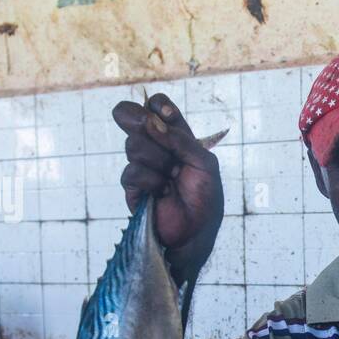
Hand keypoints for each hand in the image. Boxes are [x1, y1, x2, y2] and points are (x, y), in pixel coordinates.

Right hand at [113, 93, 224, 272]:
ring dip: (158, 160)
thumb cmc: (206, 198)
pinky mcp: (132, 186)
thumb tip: (151, 122)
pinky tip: (162, 192)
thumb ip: (181, 140)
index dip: (158, 106)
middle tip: (151, 130)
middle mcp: (156, 147)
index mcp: (175, 136)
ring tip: (171, 178)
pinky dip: (152, 181)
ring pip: (134, 145)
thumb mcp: (205, 163)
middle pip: (132, 116)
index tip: (168, 117)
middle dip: (141, 121)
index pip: (156, 106)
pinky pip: (132, 171)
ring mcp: (142, 165)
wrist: (196, 232)